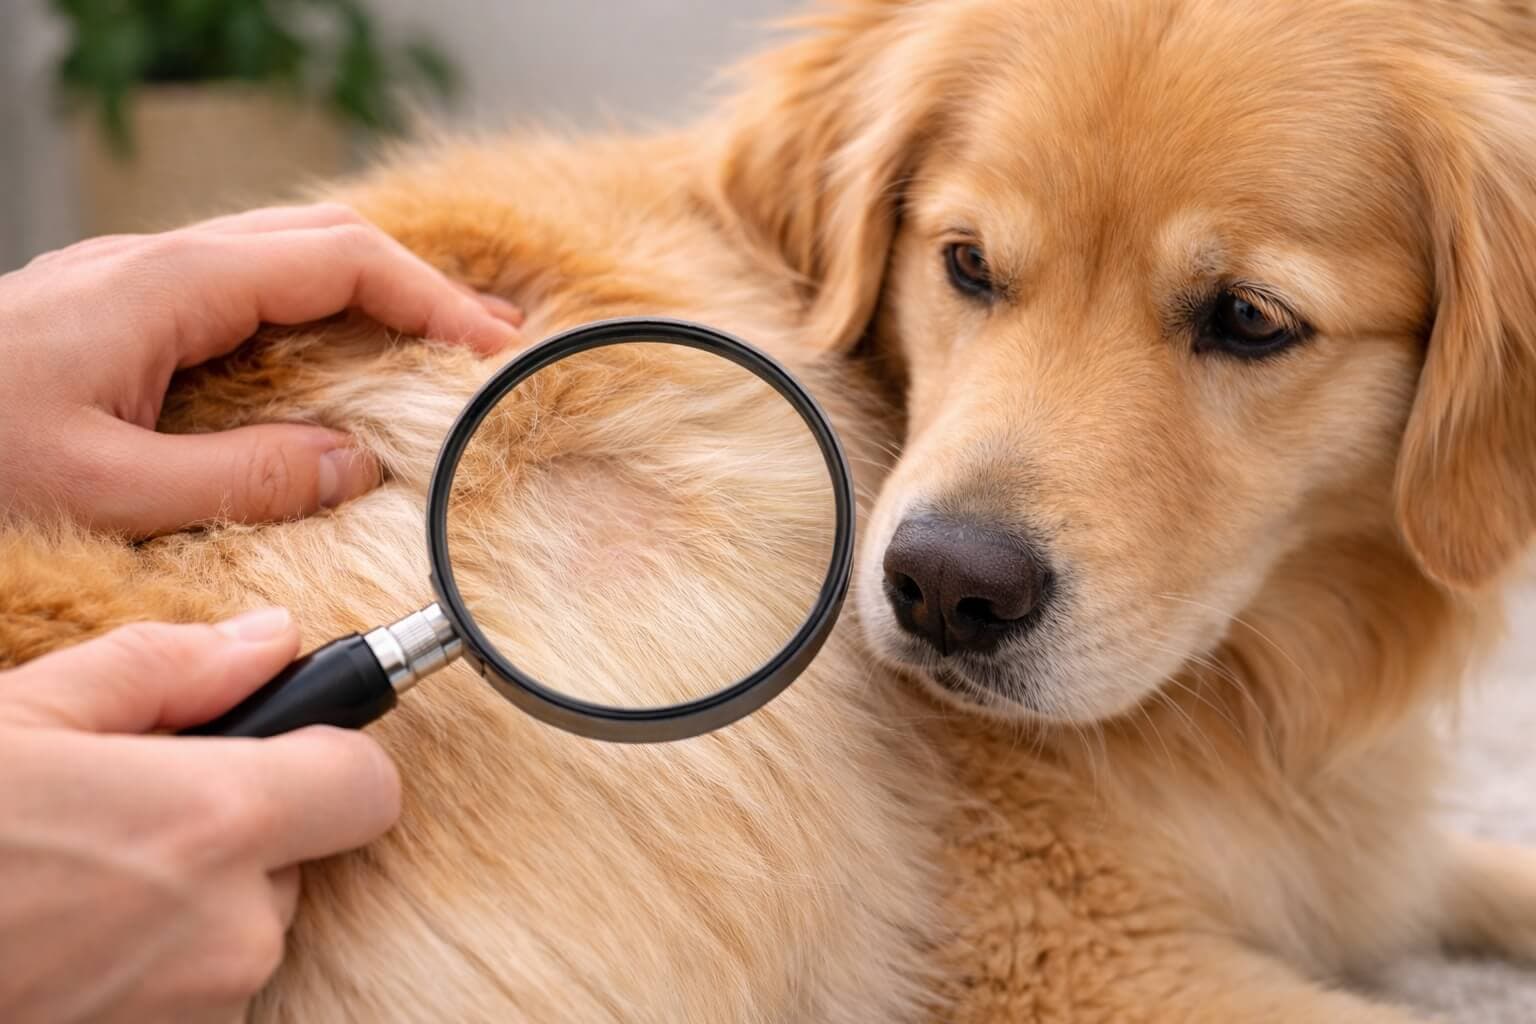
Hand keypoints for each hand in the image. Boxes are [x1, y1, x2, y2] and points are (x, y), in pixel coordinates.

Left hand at [0, 203, 523, 536]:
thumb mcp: (102, 492)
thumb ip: (241, 475)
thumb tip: (351, 462)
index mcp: (161, 289)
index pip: (335, 260)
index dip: (428, 299)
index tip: (490, 350)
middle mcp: (149, 269)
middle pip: (317, 239)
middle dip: (415, 283)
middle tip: (486, 341)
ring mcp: (128, 287)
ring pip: (278, 258)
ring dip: (366, 295)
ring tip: (430, 348)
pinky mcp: (111, 318)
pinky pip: (238, 294)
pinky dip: (310, 316)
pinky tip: (329, 361)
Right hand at [0, 608, 399, 1023]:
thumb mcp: (23, 714)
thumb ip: (169, 669)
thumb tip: (269, 640)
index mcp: (213, 824)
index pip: (366, 786)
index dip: (333, 755)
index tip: (287, 743)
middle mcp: (228, 933)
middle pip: (295, 861)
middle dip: (234, 831)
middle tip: (125, 811)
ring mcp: (191, 1012)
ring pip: (236, 931)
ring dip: (184, 902)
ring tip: (69, 878)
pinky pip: (186, 990)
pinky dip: (145, 964)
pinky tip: (58, 938)